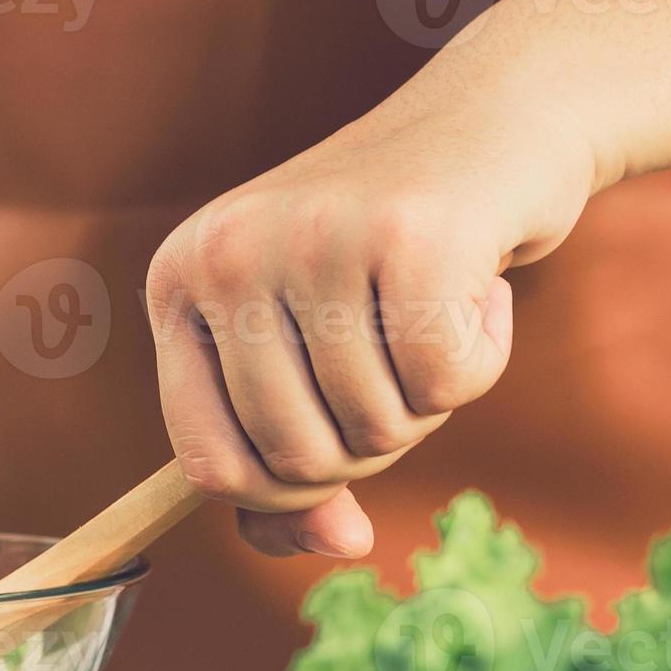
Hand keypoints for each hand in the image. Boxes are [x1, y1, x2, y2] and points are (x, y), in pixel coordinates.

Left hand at [147, 0, 670, 558]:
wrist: (493, 124)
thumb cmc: (387, 258)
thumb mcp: (309, 350)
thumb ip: (294, 464)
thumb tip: (336, 547)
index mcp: (177, 283)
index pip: (208, 464)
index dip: (285, 494)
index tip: (336, 462)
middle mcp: (227, 255)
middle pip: (297, 459)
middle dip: (370, 446)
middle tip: (399, 368)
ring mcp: (313, 241)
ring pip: (376, 426)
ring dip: (429, 400)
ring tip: (434, 311)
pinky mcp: (409, 238)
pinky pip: (446, 385)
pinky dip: (482, 359)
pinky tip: (479, 289)